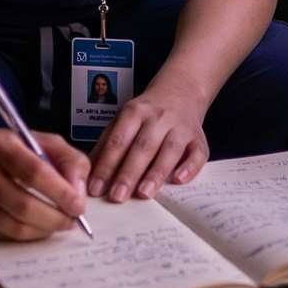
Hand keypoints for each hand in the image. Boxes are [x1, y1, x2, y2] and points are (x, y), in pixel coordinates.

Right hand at [0, 125, 90, 240]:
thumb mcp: (41, 140)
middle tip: (71, 220)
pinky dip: (25, 235)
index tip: (78, 206)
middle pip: (24, 206)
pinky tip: (35, 225)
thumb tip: (77, 193)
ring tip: (57, 223)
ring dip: (43, 230)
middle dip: (55, 218)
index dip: (60, 192)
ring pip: (14, 227)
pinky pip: (3, 236)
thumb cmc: (9, 147)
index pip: (34, 172)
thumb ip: (68, 160)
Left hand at [88, 88, 208, 201]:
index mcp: (135, 112)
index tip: (96, 188)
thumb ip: (107, 144)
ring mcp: (181, 127)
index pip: (118, 140)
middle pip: (143, 146)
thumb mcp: (123, 119)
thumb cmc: (147, 112)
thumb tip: (88, 172)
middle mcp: (159, 118)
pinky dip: (189, 167)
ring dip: (156, 173)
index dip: (106, 165)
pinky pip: (197, 153)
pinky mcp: (199, 138)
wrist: (180, 91)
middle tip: (116, 197)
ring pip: (169, 150)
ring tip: (143, 194)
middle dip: (128, 173)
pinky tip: (179, 180)